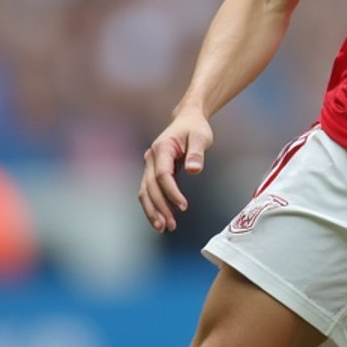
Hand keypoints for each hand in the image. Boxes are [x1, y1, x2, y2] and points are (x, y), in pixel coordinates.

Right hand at [138, 108, 213, 232]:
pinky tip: (163, 217)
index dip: (171, 192)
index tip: (183, 206)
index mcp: (162, 148)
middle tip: (170, 225)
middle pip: (150, 187)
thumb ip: (197, 153)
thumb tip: (194, 170)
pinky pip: (149, 190)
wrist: (187, 119)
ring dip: (152, 210)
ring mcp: (150, 165)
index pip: (162, 175)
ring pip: (145, 191)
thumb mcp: (200, 137)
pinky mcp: (154, 171)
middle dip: (158, 207)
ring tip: (163, 227)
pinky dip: (154, 204)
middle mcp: (152, 158)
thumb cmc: (195, 128)